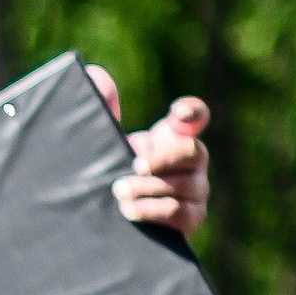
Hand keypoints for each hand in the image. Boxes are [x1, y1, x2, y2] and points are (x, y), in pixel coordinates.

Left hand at [87, 69, 209, 239]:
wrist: (113, 214)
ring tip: (120, 194)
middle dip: (158, 161)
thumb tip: (98, 76)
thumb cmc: (113, 171)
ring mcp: (197, 189)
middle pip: (192, 152)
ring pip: (183, 186)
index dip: (192, 111)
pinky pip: (180, 213)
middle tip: (129, 169)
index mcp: (175, 135)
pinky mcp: (192, 217)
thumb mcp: (109, 140)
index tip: (176, 112)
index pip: (197, 115)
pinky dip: (152, 212)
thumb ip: (104, 109)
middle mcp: (194, 160)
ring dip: (147, 189)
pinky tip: (130, 212)